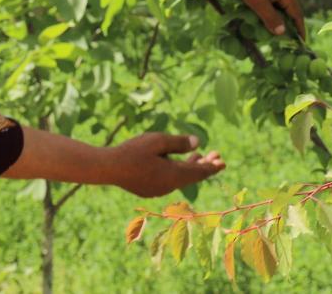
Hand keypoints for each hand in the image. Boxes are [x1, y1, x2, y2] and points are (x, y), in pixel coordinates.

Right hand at [106, 133, 225, 197]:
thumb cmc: (133, 151)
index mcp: (173, 176)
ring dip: (190, 167)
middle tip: (216, 156)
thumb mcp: (158, 141)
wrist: (108, 168)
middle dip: (204, 165)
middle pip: (191, 176)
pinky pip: (169, 180)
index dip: (212, 167)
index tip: (223, 162)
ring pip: (180, 179)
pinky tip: (176, 162)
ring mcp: (158, 190)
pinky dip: (178, 171)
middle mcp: (168, 186)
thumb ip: (179, 143)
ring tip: (198, 156)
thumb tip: (198, 144)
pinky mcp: (149, 189)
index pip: (199, 172)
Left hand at [226, 0, 305, 38]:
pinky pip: (275, 0)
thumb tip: (283, 32)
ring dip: (278, 18)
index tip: (301, 44)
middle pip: (290, 10)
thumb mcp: (256, 0)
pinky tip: (264, 18)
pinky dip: (272, 10)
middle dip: (288, 25)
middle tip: (285, 43)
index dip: (299, 29)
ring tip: (274, 33)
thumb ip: (270, 17)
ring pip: (281, 5)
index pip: (297, 14)